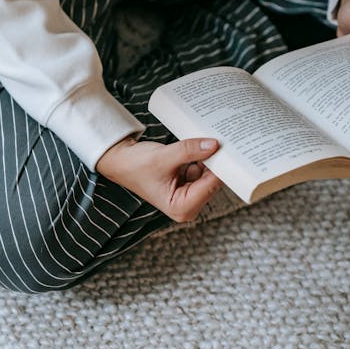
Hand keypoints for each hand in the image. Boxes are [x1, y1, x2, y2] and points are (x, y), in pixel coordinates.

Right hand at [96, 136, 222, 221]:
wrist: (119, 161)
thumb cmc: (134, 165)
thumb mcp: (164, 157)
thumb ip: (190, 150)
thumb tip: (214, 145)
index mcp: (181, 207)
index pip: (211, 186)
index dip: (222, 166)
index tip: (229, 148)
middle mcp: (186, 206)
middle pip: (213, 182)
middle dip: (215, 162)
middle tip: (221, 141)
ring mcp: (187, 195)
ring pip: (209, 174)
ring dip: (208, 159)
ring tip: (205, 142)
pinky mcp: (186, 184)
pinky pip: (202, 170)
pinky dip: (202, 158)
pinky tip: (198, 146)